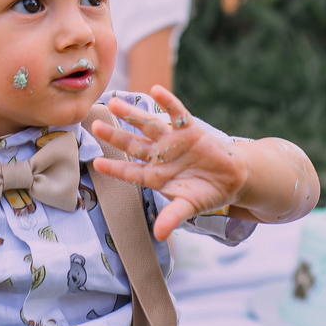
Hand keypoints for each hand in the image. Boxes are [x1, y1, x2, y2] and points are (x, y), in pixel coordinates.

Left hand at [89, 85, 248, 240]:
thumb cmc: (205, 194)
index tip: (95, 163)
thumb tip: (160, 236)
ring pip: (148, 124)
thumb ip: (172, 217)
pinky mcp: (189, 130)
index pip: (129, 171)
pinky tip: (156, 90)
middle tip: (94, 126)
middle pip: (132, 144)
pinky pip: (177, 113)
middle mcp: (159, 155)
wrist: (231, 179)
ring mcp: (172, 141)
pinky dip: (168, 101)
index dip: (113, 168)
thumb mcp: (188, 207)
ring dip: (131, 114)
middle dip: (113, 136)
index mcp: (154, 175)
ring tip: (113, 103)